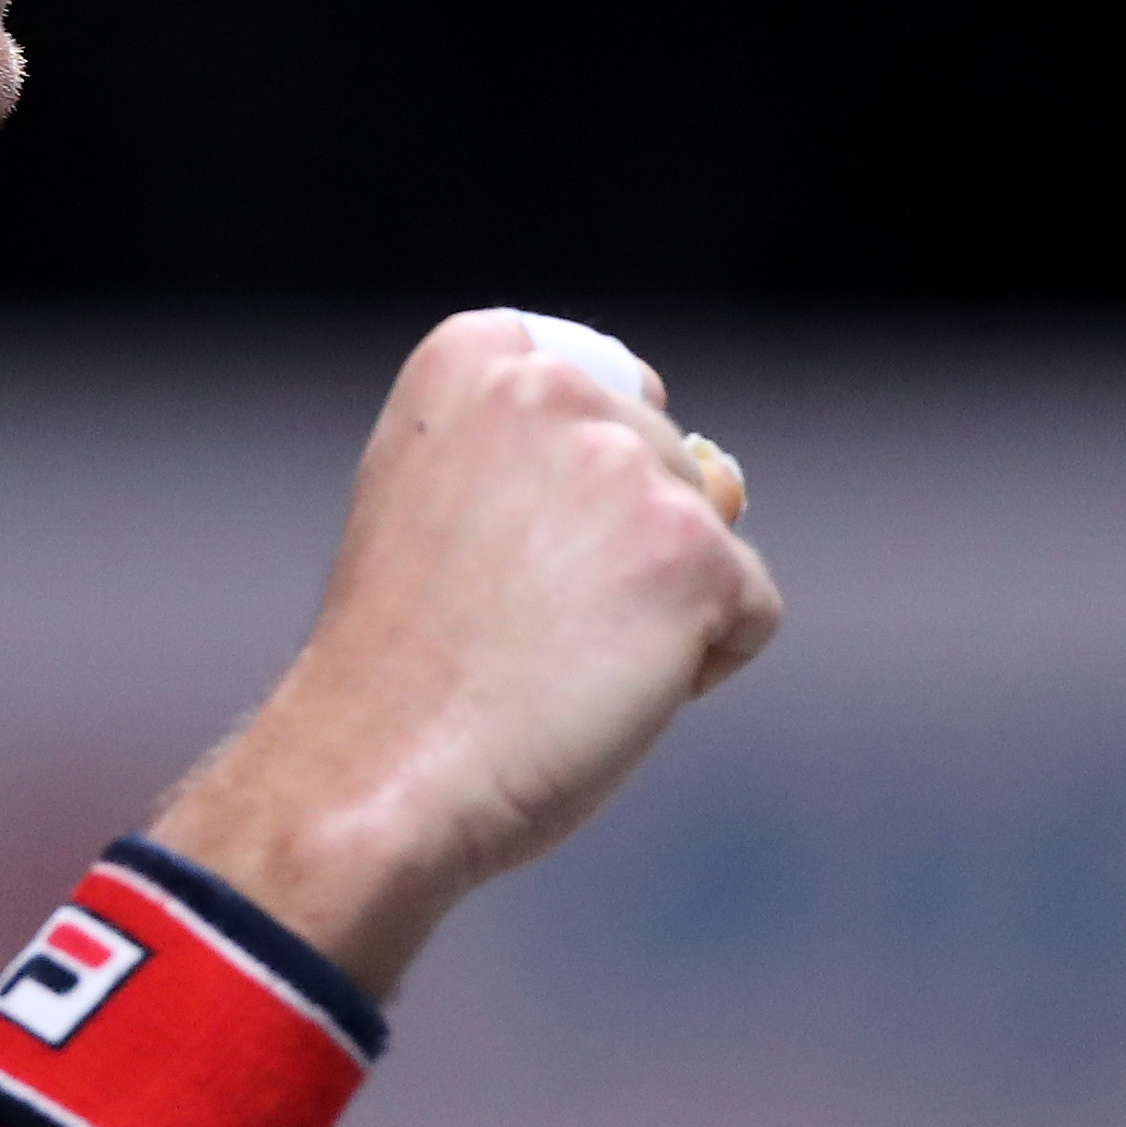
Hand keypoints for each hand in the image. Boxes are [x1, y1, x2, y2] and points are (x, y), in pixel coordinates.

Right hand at [150, 311, 780, 992]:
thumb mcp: (445, 503)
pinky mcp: (693, 553)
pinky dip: (698, 668)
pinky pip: (750, 610)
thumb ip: (555, 456)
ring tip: (552, 657)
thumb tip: (728, 477)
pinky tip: (600, 694)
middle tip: (512, 624)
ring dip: (657, 607)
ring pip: (710, 535)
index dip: (564, 492)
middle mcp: (552, 383)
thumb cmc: (403, 665)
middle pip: (662, 464)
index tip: (487, 554)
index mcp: (474, 354)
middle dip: (617, 553)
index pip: (602, 389)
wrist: (374, 772)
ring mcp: (628, 464)